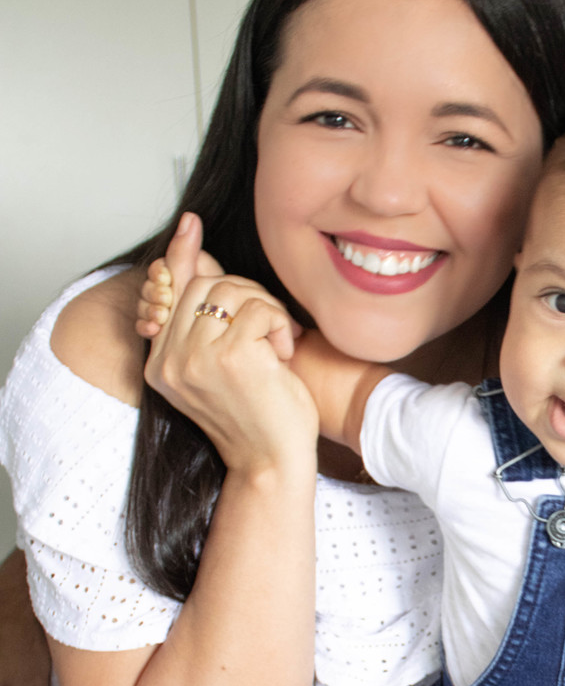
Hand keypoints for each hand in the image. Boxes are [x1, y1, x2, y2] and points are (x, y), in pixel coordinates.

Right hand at [140, 214, 317, 470]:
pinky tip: (283, 356)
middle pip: (205, 286)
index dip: (185, 256)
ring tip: (277, 345)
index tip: (192, 223)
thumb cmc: (257, 415)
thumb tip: (196, 252)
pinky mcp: (228, 357)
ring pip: (232, 293)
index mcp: (159, 364)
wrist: (272, 463)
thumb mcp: (223, 364)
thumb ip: (208, 319)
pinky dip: (281, 325)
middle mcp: (168, 360)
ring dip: (267, 311)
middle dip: (247, 295)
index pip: (170, 292)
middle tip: (271, 328)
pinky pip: (258, 309)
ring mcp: (194, 358)